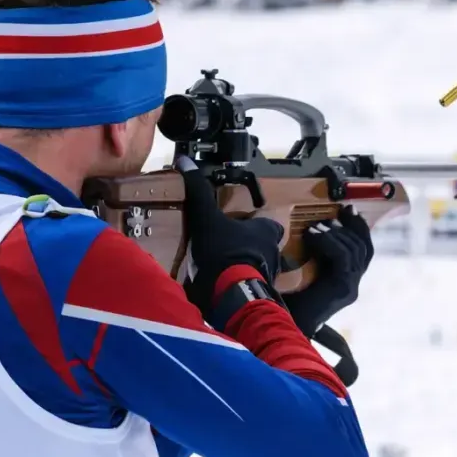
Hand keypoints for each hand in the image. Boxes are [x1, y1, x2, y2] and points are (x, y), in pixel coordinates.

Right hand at [177, 156, 284, 312]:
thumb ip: (198, 191)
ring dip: (243, 265)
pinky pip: (249, 286)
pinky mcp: (258, 296)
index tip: (241, 223)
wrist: (230, 295)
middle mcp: (272, 253)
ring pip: (258, 266)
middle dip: (249, 245)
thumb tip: (184, 160)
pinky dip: (238, 284)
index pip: (269, 224)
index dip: (257, 223)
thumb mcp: (207, 218)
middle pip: (264, 246)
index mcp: (266, 231)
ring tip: (221, 265)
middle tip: (227, 244)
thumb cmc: (224, 251)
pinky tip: (221, 285)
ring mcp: (267, 276)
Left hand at [283, 206, 373, 336]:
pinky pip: (343, 257)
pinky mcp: (343, 289)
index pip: (364, 251)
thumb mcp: (300, 271)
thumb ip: (310, 254)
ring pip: (354, 250)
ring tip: (316, 227)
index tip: (348, 210)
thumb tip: (307, 228)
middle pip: (364, 248)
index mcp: (345, 281)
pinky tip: (312, 237)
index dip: (359, 228)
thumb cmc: (284, 301)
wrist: (279, 325)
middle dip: (352, 226)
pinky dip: (329, 243)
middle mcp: (352, 285)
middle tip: (338, 211)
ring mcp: (350, 288)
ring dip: (335, 234)